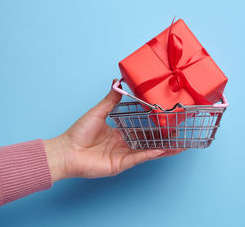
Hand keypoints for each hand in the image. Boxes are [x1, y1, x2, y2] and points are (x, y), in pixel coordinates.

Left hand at [44, 79, 183, 181]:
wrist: (67, 150)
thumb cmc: (79, 132)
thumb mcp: (99, 111)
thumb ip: (111, 98)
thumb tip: (117, 81)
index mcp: (120, 133)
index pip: (141, 129)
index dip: (154, 126)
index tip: (166, 120)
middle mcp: (124, 144)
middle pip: (148, 141)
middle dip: (163, 139)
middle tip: (178, 134)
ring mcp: (123, 155)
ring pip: (147, 151)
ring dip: (162, 149)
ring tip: (178, 146)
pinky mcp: (120, 164)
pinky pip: (138, 158)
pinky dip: (149, 153)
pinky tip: (161, 149)